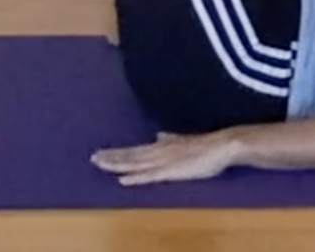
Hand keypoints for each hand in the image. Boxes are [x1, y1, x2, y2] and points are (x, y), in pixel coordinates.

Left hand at [90, 130, 240, 185]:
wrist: (222, 145)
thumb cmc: (205, 146)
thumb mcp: (184, 140)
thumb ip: (171, 139)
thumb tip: (159, 134)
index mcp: (161, 146)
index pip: (133, 150)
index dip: (117, 153)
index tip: (101, 153)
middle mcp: (158, 152)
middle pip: (130, 156)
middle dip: (111, 158)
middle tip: (92, 158)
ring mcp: (164, 161)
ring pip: (135, 164)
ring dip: (117, 165)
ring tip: (100, 164)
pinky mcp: (171, 171)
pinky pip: (149, 176)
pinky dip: (135, 178)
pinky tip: (123, 180)